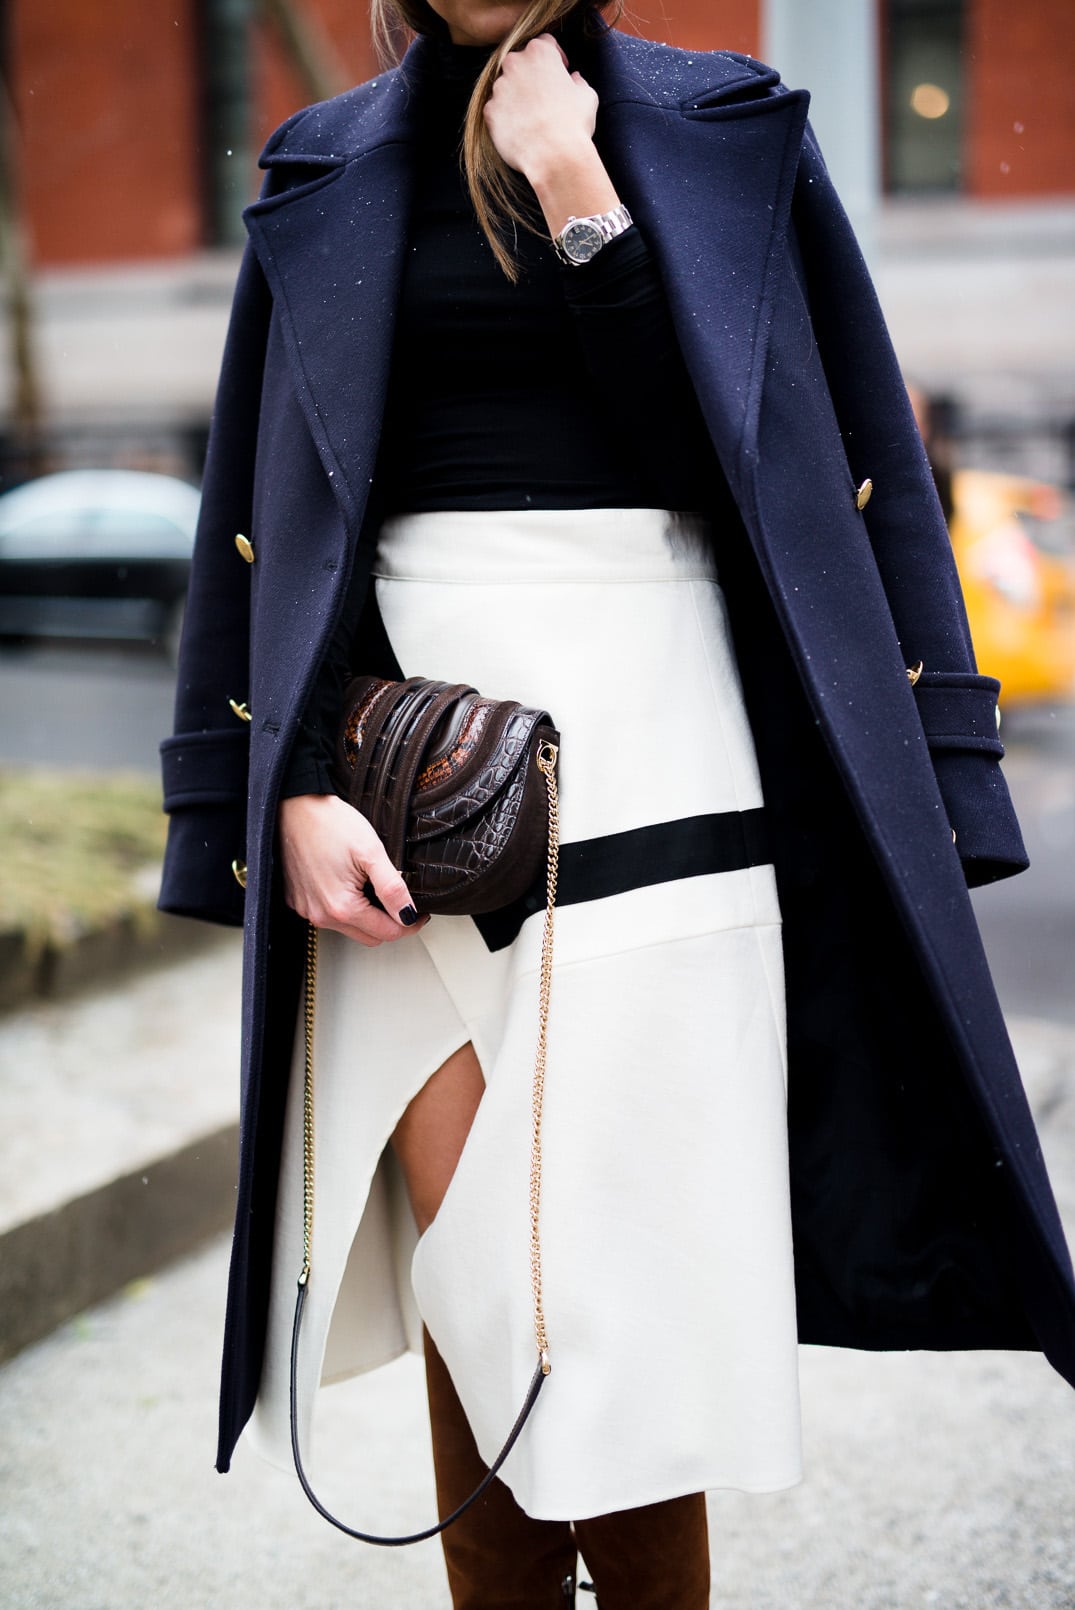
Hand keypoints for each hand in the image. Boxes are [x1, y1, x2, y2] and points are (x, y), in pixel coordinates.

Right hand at [278, 793, 426, 946]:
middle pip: (369, 937)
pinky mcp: (297, 900)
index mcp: (342, 907)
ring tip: (375, 890)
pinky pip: (328, 915)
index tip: (420, 913)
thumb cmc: (329, 823)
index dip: (410, 923)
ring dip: (367, 917)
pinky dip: (345, 907)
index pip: (387, 933)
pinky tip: (351, 886)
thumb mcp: (371, 851)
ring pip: (349, 928)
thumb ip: (392, 888)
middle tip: (402, 902)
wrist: (293, 807)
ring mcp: (307, 909)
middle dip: (390, 924)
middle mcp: (321, 915)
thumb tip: (408, 914)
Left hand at [484, 35, 595, 180]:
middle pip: (520, 62)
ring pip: (506, 86)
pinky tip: (520, 130)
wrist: (554, 157)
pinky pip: (496, 110)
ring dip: (516, 96)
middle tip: (544, 95)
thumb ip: (579, 82)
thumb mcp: (587, 96)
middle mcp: (515, 63)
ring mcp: (499, 88)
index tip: (560, 71)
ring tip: (532, 117)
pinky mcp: (489, 112)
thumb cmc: (574, 124)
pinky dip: (506, 117)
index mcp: (539, 52)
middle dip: (531, 74)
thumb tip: (575, 79)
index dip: (555, 57)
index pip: (545, 44)